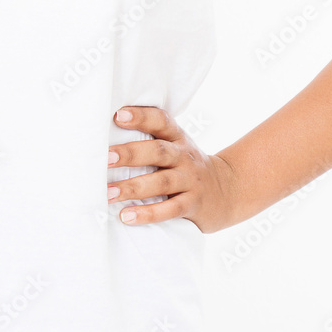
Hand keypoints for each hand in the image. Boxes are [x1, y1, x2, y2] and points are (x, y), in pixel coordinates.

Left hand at [108, 105, 238, 232]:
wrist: (229, 190)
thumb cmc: (186, 166)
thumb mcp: (175, 147)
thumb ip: (149, 141)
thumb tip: (102, 140)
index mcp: (177, 137)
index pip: (161, 120)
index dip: (141, 116)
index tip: (119, 115)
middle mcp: (184, 156)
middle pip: (158, 151)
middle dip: (130, 154)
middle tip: (105, 158)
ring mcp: (190, 180)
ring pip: (162, 182)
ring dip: (133, 188)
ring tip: (108, 194)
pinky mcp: (193, 204)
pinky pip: (170, 209)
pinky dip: (148, 213)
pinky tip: (127, 216)